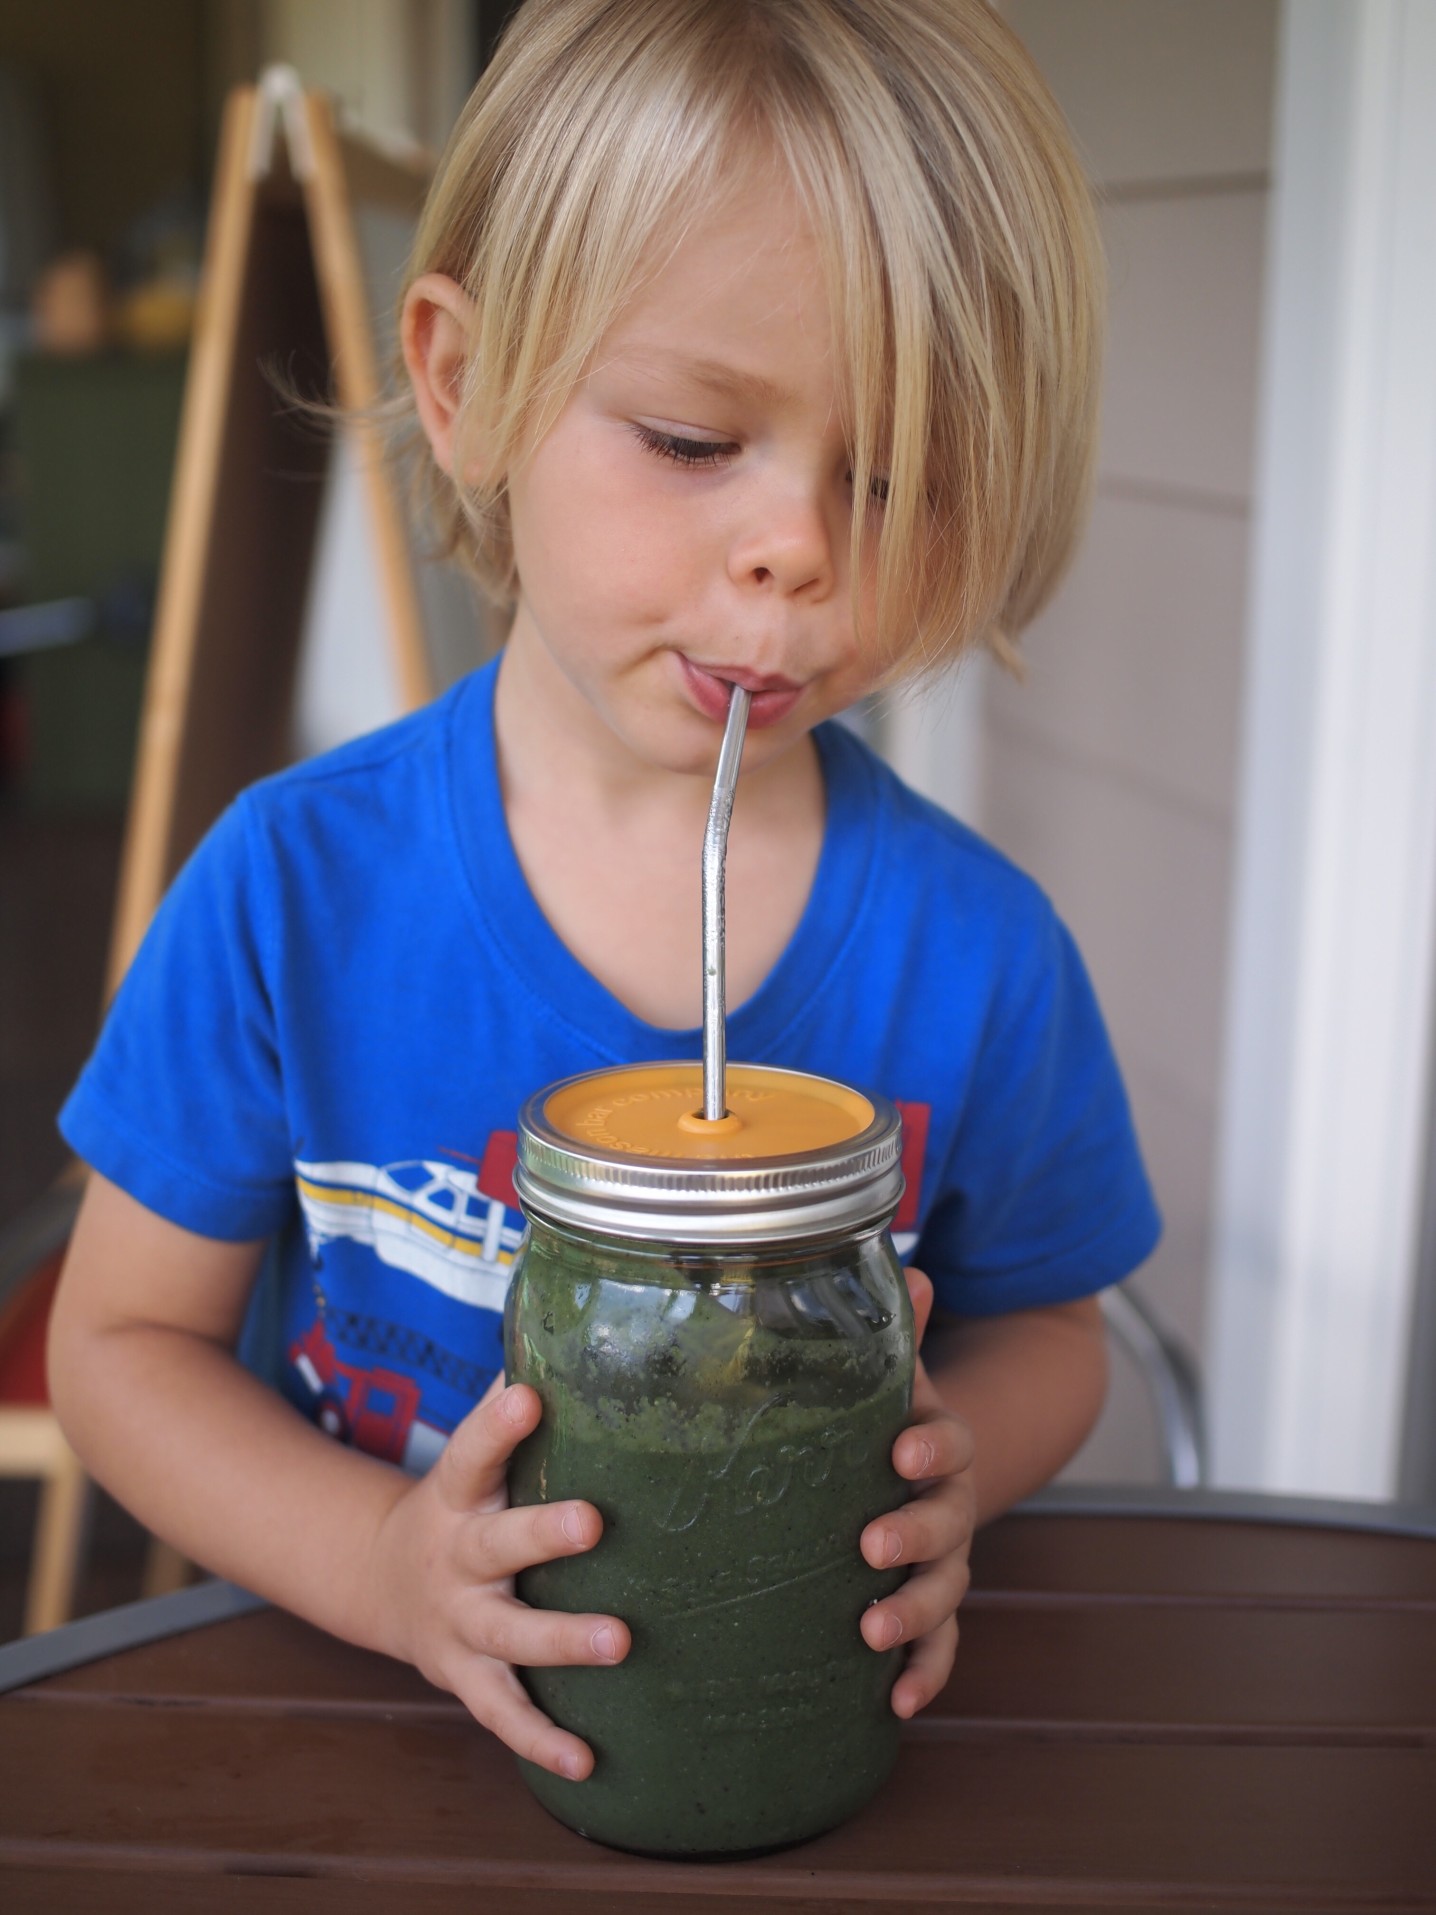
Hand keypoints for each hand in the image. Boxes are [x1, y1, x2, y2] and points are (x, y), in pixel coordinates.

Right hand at [367, 1378, 629, 1779]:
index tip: (528, 1394)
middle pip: (495, 1547)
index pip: (472, 1451)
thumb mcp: (471, 1457)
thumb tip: (572, 1325)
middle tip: (592, 1522)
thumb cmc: (461, 1503)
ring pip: (508, 1637)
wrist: (382, 1582)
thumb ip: (512, 1402)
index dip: (498, 1425)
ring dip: (561, 1642)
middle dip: (543, 1536)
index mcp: (458, 1494)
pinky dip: (541, 1741)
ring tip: (620, 1642)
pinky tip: (587, 1761)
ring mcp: (459, 1625)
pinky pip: (504, 1714)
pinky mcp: (467, 1679)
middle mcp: (456, 1559)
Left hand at [859, 1266, 976, 1716]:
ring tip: (872, 1632)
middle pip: (948, 1522)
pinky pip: (939, 1646)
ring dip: (915, 1613)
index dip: (933, 1445)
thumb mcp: (886, 1374)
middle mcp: (949, 1504)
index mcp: (937, 1443)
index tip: (902, 1447)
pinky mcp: (929, 1608)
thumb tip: (904, 1266)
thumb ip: (894, 1331)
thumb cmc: (882, 1417)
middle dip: (914, 1535)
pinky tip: (896, 1704)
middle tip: (871, 1545)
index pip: (949, 1442)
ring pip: (946, 1590)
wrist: (918, 1468)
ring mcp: (944, 1560)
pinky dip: (924, 1674)